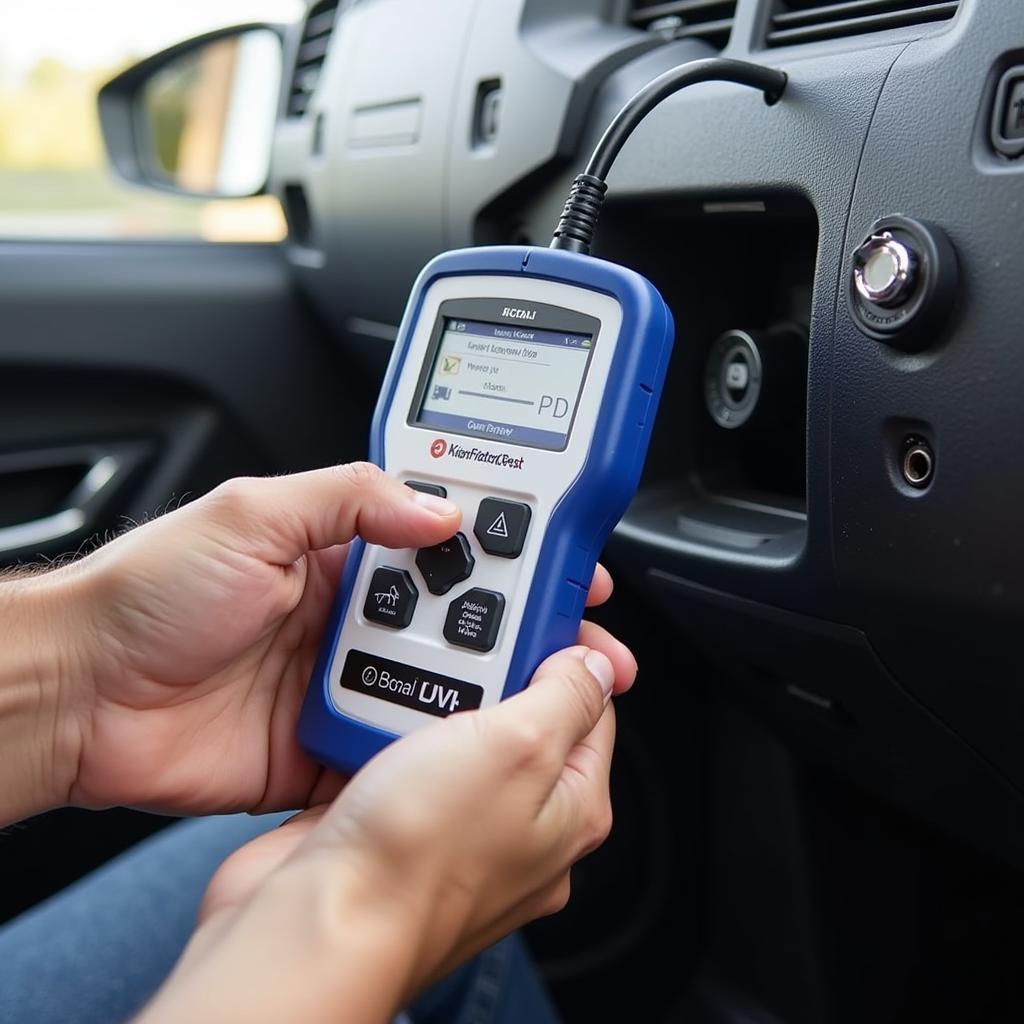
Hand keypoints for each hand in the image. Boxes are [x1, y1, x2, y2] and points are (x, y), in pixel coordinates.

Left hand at [23, 464, 631, 816]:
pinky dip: (431, 751)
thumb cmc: (148, 593)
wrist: (81, 695)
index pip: (448, 542)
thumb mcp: (253, 513)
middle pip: (460, 618)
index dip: (512, 549)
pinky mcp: (324, 743)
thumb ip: (350, 498)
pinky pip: (394, 745)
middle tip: (576, 638)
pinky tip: (470, 750)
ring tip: (535, 692)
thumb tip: (437, 508)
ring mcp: (341, 680)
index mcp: (342, 552)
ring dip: (486, 689)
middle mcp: (351, 614)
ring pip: (438, 683)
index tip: (566, 559)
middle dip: (524, 626)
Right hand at [138, 645, 630, 1023]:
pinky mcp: (400, 827)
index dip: (567, 650)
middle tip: (466, 641)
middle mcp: (521, 826)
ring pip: (460, 733)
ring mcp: (458, 829)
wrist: (315, 919)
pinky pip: (406, 757)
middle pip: (526, 716)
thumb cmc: (415, 854)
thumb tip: (595, 663)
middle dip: (496, 671)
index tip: (537, 614)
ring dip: (438, 697)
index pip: (592, 706)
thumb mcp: (516, 744)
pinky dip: (392, 728)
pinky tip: (376, 712)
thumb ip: (564, 695)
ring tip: (416, 674)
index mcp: (570, 809)